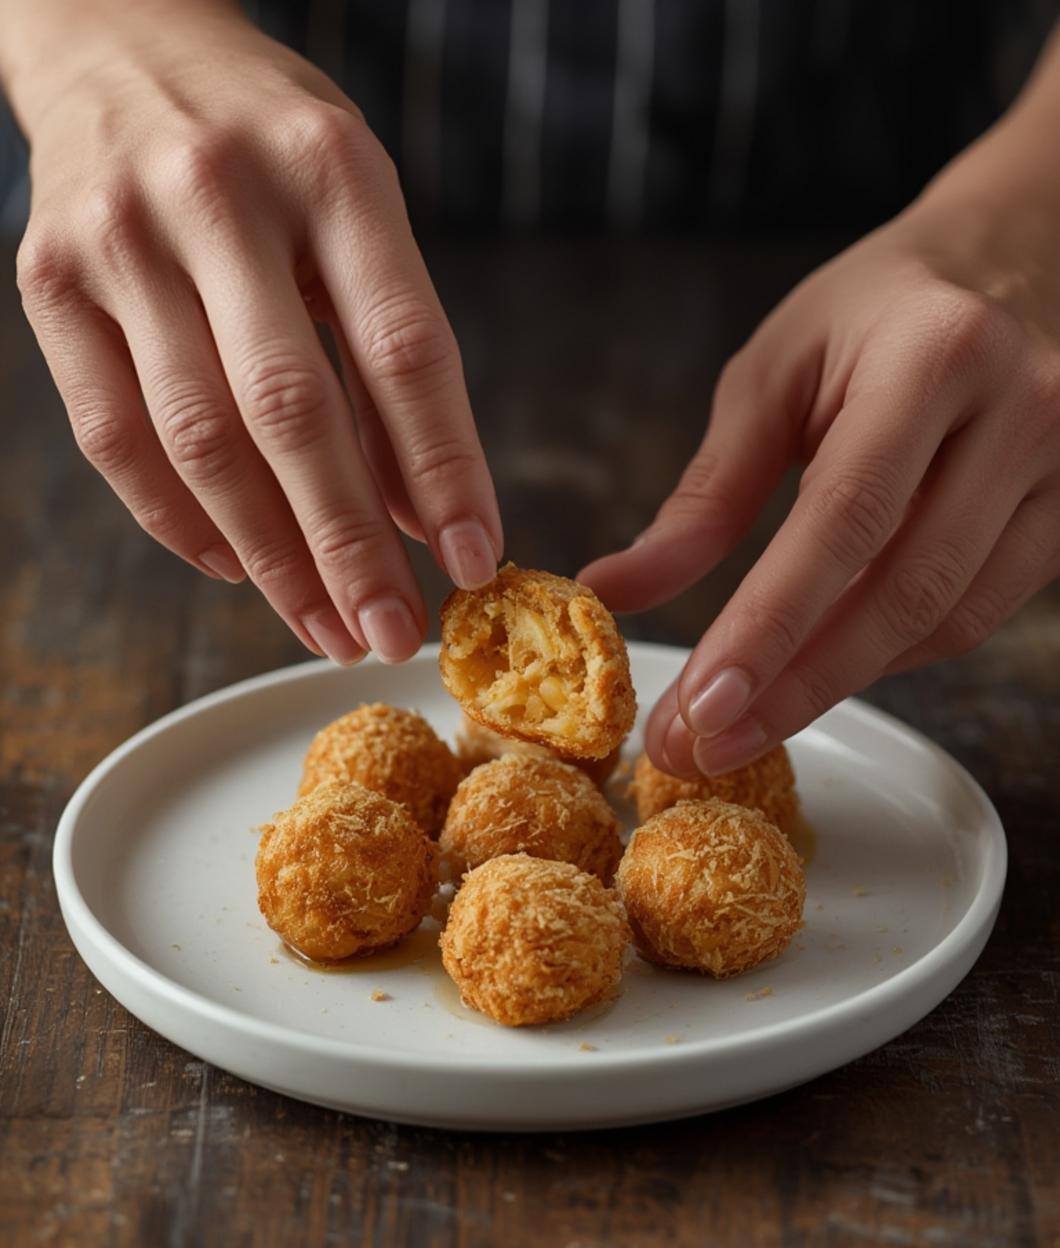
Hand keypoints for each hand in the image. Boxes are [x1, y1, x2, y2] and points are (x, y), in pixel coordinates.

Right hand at [11, 4, 500, 662]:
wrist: (118, 36)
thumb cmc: (271, 143)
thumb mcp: (359, 210)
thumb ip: (391, 353)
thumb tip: (421, 515)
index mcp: (329, 168)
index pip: (403, 349)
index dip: (443, 471)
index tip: (472, 563)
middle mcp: (218, 196)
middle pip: (293, 413)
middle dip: (349, 547)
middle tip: (391, 636)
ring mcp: (120, 239)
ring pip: (201, 442)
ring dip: (272, 559)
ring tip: (326, 627)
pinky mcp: (49, 281)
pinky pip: (115, 438)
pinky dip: (180, 522)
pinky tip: (238, 570)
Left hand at [581, 165, 1059, 776]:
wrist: (1021, 258)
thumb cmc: (879, 312)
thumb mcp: (776, 369)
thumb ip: (707, 492)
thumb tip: (617, 592)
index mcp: (932, 358)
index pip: (843, 522)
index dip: (770, 629)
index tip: (701, 708)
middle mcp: (1019, 413)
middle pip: (904, 591)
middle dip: (797, 688)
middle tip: (707, 748)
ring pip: (949, 619)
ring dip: (841, 682)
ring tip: (749, 722)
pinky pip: (981, 613)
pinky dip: (895, 653)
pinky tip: (828, 667)